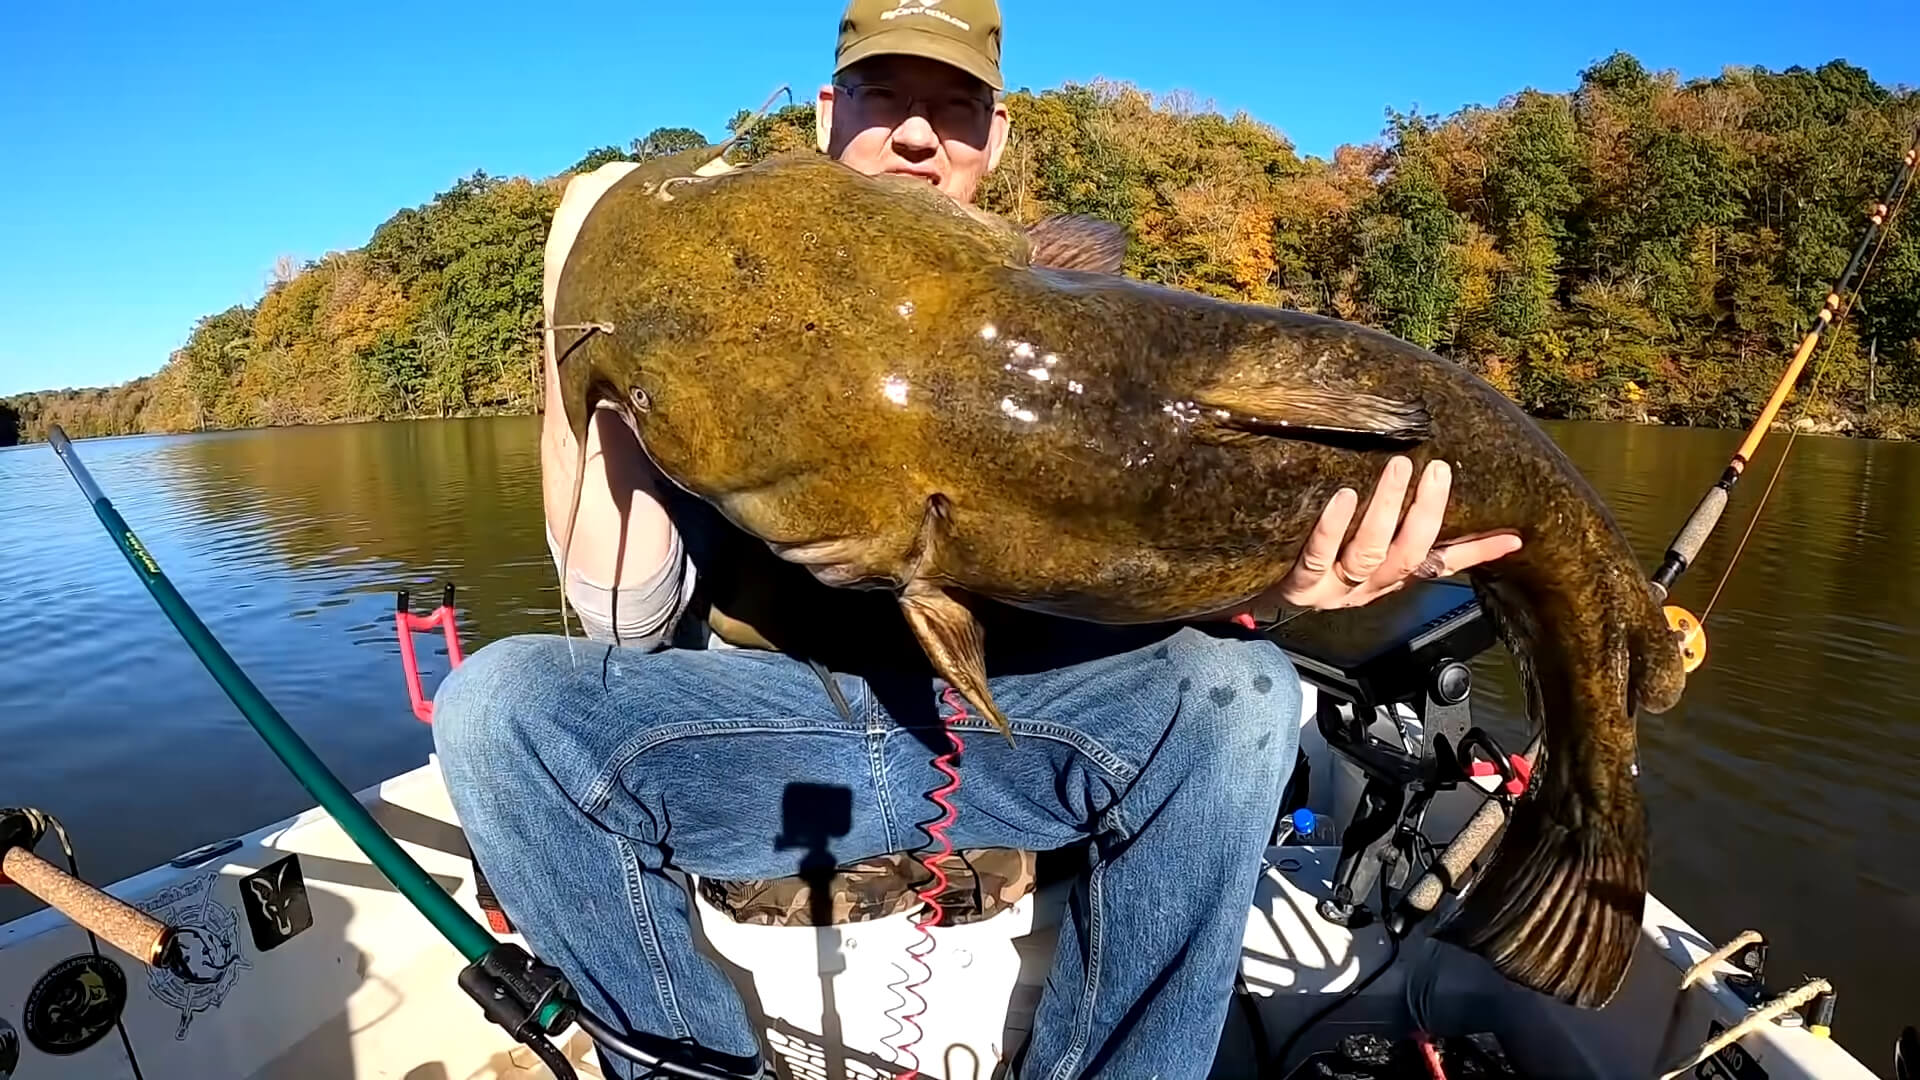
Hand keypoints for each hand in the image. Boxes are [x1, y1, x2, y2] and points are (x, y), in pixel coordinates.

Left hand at [1275, 456, 1521, 610]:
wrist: (1257, 603)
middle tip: (1437, 470)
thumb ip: (1402, 535)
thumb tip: (1448, 517)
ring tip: (1397, 469)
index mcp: (1388, 578)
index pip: (1442, 563)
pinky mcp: (1298, 584)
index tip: (1511, 534)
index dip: (1477, 552)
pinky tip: (1342, 497)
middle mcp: (1367, 586)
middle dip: (1426, 513)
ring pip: (1368, 554)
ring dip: (1385, 511)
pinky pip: (1316, 556)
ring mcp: (1332, 587)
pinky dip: (1331, 527)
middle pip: (1407, 555)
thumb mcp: (1366, 556)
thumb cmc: (1317, 567)